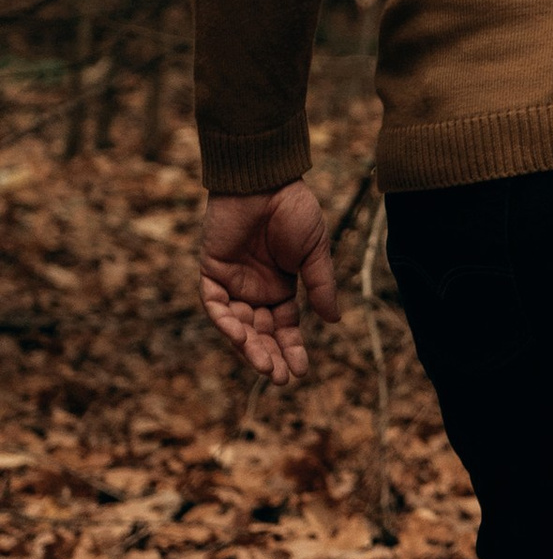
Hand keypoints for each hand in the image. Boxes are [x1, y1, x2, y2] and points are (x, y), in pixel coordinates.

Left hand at [200, 182, 338, 384]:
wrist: (266, 180)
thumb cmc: (293, 210)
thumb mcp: (314, 252)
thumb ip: (320, 286)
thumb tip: (333, 321)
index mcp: (281, 287)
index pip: (284, 328)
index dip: (292, 349)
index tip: (301, 371)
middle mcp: (255, 290)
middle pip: (260, 333)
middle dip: (269, 356)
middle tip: (280, 378)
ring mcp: (232, 282)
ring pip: (237, 326)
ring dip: (248, 347)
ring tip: (264, 366)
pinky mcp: (212, 271)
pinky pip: (215, 305)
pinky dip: (225, 322)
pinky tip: (241, 337)